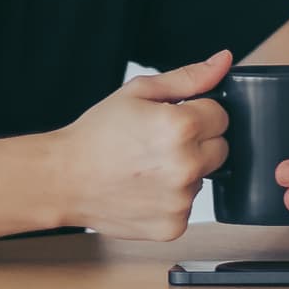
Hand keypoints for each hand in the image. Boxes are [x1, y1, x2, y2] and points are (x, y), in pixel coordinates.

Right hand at [55, 52, 230, 239]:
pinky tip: (144, 189)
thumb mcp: (139, 91)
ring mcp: (181, 200)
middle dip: (198, 142)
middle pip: (221, 148)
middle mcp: (186, 166)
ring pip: (203, 178)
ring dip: (184, 172)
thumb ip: (188, 78)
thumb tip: (223, 62)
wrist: (64, 178)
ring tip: (147, 167)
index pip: (221, 115)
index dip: (197, 113)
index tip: (171, 119)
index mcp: (181, 127)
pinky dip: (171, 199)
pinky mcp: (173, 225)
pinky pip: (188, 206)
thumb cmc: (97, 134)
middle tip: (159, 143)